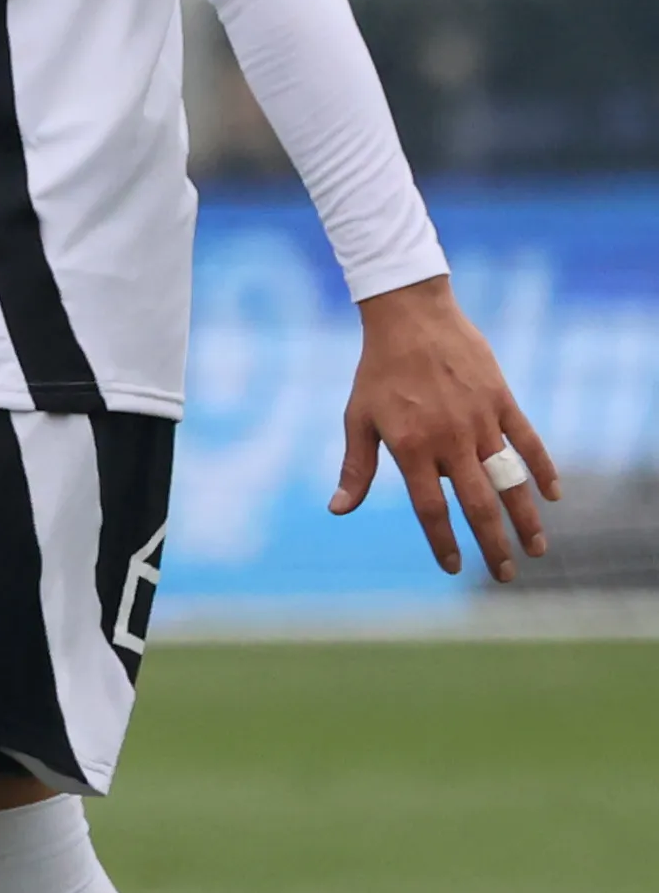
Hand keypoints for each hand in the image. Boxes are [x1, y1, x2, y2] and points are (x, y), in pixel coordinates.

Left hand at [332, 275, 555, 581]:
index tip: (454, 568)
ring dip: (527, 518)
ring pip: (510, 480)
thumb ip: (356, 467)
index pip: (432, 509)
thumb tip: (338, 510)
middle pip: (479, 505)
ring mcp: (481, 421)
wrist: (410, 317)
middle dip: (494, 545)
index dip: (444, 542)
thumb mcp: (357, 418)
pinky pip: (529, 442)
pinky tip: (554, 496)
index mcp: (412, 449)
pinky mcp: (502, 401)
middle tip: (506, 575)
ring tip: (538, 550)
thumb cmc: (377, 371)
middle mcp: (450, 440)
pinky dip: (544, 469)